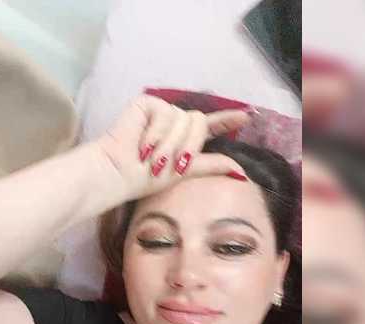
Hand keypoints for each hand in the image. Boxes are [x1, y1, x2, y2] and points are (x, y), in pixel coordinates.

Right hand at [94, 94, 251, 200]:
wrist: (117, 173)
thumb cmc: (144, 178)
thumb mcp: (183, 173)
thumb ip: (210, 165)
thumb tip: (242, 173)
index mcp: (184, 139)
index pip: (209, 126)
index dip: (227, 120)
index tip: (247, 115)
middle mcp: (175, 123)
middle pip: (198, 123)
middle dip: (186, 147)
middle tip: (168, 165)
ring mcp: (162, 112)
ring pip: (183, 120)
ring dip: (168, 145)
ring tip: (150, 159)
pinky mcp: (148, 104)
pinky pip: (165, 114)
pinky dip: (155, 134)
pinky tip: (141, 145)